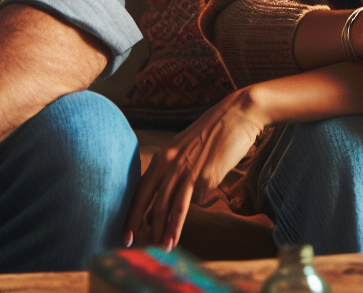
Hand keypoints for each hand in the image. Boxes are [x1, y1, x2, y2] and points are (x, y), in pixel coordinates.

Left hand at [124, 88, 267, 251]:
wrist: (238, 114)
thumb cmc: (214, 131)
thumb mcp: (186, 147)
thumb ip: (175, 168)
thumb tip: (170, 193)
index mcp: (164, 156)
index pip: (141, 189)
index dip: (132, 213)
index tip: (125, 233)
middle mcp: (172, 163)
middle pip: (153, 201)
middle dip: (143, 226)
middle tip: (136, 247)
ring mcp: (189, 171)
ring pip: (173, 206)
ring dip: (167, 230)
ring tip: (163, 248)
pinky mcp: (208, 177)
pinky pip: (200, 200)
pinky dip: (199, 206)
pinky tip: (201, 208)